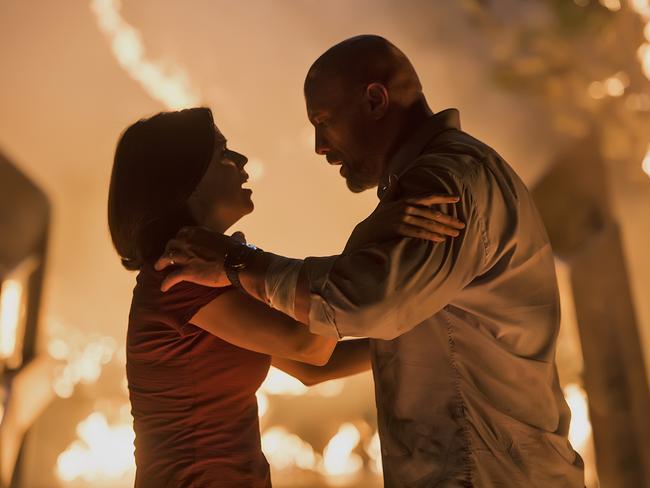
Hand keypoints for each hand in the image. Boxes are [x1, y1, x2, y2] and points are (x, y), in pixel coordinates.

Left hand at [154, 227, 244, 291]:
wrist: (238, 264)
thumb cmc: (239, 253)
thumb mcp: (236, 241)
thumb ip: (235, 237)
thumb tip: (239, 235)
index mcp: (200, 233)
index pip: (183, 233)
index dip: (180, 240)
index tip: (181, 245)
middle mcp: (189, 241)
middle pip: (171, 244)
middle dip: (169, 250)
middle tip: (169, 257)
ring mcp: (186, 256)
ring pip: (166, 258)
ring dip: (161, 263)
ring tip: (158, 268)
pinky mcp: (187, 271)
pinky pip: (171, 277)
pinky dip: (166, 283)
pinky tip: (163, 288)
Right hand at [345, 181, 464, 251]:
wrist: (366, 232)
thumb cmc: (377, 217)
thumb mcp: (385, 201)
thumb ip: (393, 189)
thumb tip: (394, 176)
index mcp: (405, 200)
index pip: (428, 197)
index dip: (443, 197)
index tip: (457, 198)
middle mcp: (405, 208)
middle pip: (432, 213)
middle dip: (449, 219)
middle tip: (462, 224)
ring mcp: (402, 218)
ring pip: (427, 224)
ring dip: (443, 229)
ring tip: (456, 233)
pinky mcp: (398, 229)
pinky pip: (418, 233)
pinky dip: (430, 236)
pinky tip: (441, 239)